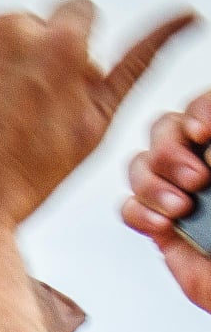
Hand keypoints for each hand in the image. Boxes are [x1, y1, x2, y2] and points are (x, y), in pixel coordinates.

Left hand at [0, 0, 193, 232]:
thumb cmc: (22, 186)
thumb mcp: (92, 128)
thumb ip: (135, 64)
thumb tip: (187, 14)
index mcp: (58, 40)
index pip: (72, 13)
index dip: (64, 54)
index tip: (46, 88)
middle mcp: (0, 31)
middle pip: (15, 29)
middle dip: (13, 64)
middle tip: (0, 122)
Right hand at [122, 90, 210, 311]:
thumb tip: (206, 146)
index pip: (201, 106)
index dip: (198, 110)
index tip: (203, 132)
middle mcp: (202, 163)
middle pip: (163, 130)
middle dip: (170, 153)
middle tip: (198, 180)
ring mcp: (179, 192)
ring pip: (140, 166)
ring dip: (153, 186)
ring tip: (182, 209)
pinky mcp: (160, 225)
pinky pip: (128, 208)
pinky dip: (140, 215)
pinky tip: (165, 226)